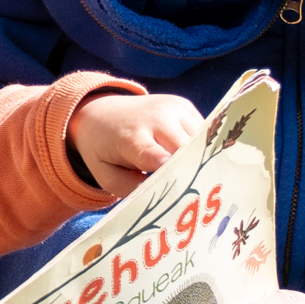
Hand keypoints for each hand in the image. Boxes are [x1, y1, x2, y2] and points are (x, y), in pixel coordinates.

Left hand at [72, 91, 201, 195]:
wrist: (102, 111)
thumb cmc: (105, 150)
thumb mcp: (107, 176)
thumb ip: (133, 190)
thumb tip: (166, 195)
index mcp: (132, 138)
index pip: (158, 157)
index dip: (174, 175)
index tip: (185, 192)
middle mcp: (156, 117)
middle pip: (186, 151)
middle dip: (192, 174)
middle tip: (196, 198)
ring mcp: (173, 108)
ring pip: (200, 142)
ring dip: (197, 161)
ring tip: (191, 178)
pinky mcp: (184, 106)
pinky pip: (202, 134)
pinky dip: (197, 149)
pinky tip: (187, 158)